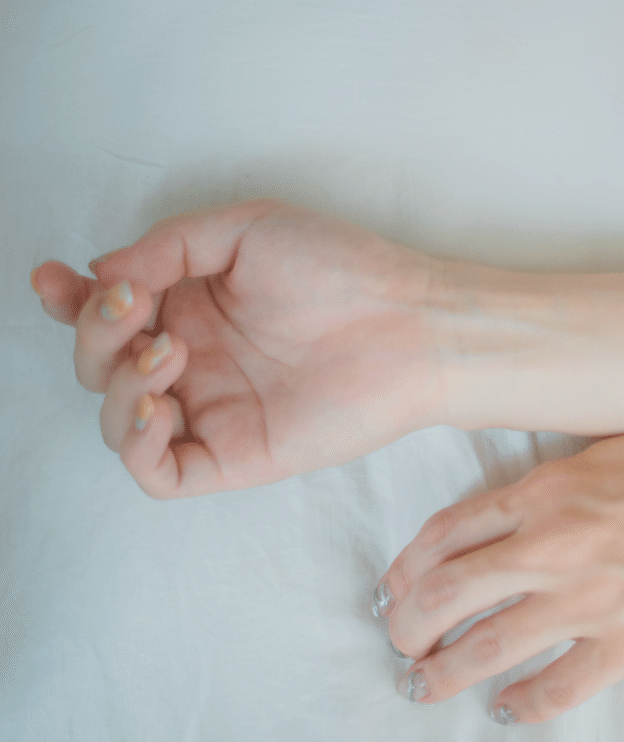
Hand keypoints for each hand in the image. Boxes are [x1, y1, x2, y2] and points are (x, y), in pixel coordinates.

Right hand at [31, 198, 444, 497]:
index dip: (70, 302)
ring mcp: (213, 411)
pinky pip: (159, 473)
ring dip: (117, 382)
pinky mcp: (236, 456)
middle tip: (135, 307)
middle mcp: (196, 361)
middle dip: (94, 335)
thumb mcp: (245, 230)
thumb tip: (104, 273)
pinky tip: (159, 402)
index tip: (57, 279)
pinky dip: (136, 443)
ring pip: (118, 421)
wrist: (410, 322)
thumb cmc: (344, 270)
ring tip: (169, 349)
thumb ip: (168, 247)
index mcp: (193, 307)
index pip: (109, 315)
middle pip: (100, 366)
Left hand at [375, 424, 623, 724]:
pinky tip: (505, 712)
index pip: (449, 531)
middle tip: (399, 641)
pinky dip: (522, 704)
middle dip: (409, 623)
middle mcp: (551, 545)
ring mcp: (587, 598)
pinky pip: (557, 686)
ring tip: (422, 685)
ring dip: (444, 671)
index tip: (395, 585)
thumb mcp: (614, 452)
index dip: (409, 565)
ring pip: (486, 645)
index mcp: (546, 492)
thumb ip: (565, 487)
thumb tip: (532, 513)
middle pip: (446, 592)